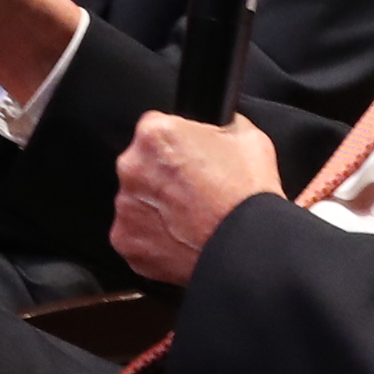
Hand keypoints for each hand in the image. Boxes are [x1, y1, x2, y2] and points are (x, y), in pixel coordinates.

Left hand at [109, 112, 284, 283]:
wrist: (247, 248)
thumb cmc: (247, 195)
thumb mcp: (246, 136)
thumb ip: (217, 125)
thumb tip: (215, 126)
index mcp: (155, 135)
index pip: (155, 129)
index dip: (177, 144)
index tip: (190, 158)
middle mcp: (131, 168)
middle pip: (141, 165)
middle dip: (162, 176)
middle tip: (194, 191)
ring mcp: (126, 208)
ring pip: (137, 201)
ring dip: (156, 207)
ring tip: (190, 218)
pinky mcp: (126, 242)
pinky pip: (137, 235)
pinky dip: (154, 237)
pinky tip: (181, 238)